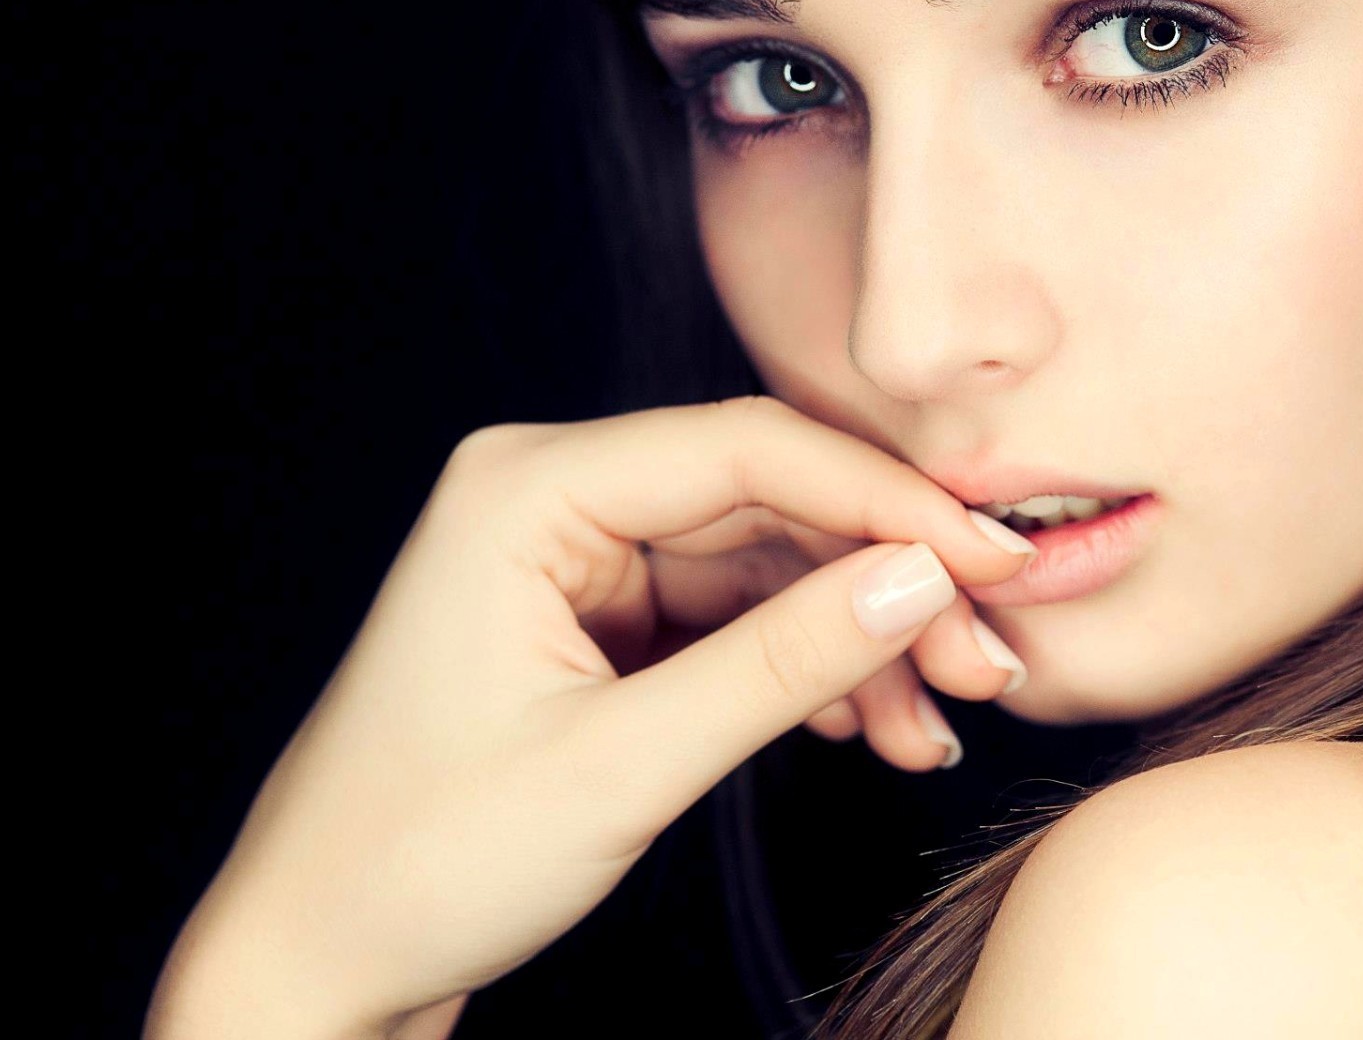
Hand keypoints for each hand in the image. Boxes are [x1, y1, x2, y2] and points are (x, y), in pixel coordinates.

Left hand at [146, 395, 1036, 1039]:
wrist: (322, 961)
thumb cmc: (418, 861)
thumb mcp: (620, 764)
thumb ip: (780, 660)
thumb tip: (919, 578)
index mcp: (527, 489)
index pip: (751, 450)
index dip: (889, 502)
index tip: (991, 562)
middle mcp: (555, 499)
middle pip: (772, 506)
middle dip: (887, 586)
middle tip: (984, 664)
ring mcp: (581, 560)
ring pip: (769, 569)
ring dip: (861, 644)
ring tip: (931, 728)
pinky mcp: (604, 622)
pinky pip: (738, 621)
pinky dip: (810, 671)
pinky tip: (868, 727)